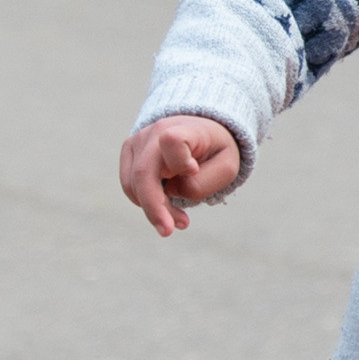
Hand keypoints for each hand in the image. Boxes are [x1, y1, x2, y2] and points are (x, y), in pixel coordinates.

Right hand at [121, 115, 240, 236]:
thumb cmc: (216, 152)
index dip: (178, 161)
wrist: (203, 135)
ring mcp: (139, 140)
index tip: (193, 170)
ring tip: (179, 220)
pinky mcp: (129, 152)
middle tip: (169, 231)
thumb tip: (170, 192)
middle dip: (155, 206)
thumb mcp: (226, 168)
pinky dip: (145, 201)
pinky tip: (165, 208)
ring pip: (134, 183)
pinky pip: (129, 185)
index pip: (172, 140)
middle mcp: (157, 131)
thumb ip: (201, 184)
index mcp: (187, 129)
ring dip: (154, 208)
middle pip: (144, 172)